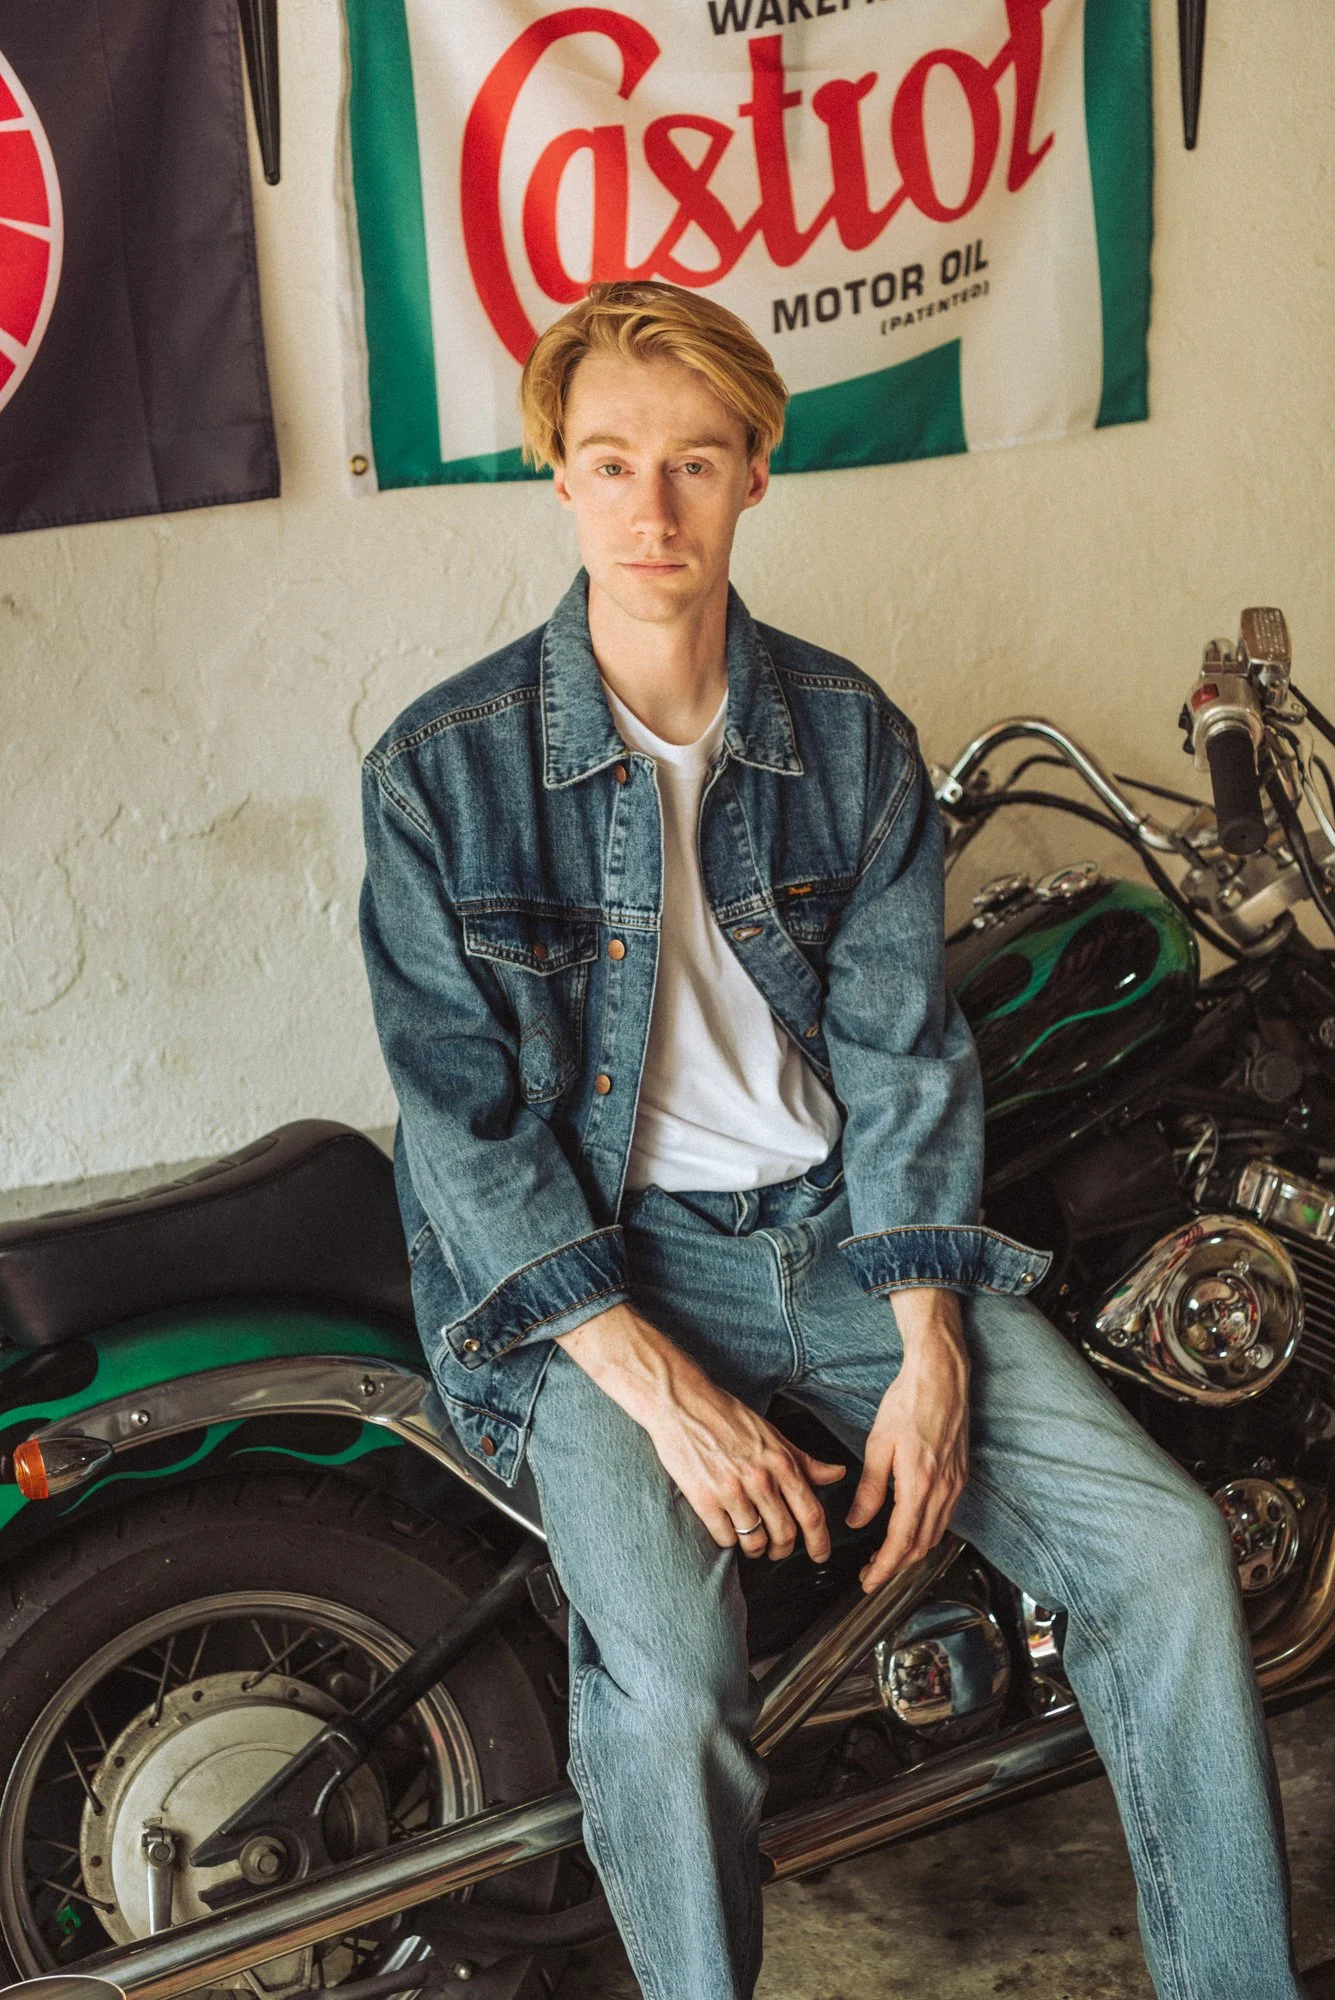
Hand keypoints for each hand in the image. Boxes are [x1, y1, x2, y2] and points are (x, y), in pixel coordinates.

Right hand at [557, 1303, 844, 1561]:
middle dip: (783, 1550)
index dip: (820, 1541)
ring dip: (756, 1549)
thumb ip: (804, 1460)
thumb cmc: (727, 1416)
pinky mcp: (703, 1499)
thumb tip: (838, 1474)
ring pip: (755, 1541)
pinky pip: (725, 1538)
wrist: (681, 1403)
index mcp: (781, 1462)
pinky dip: (729, 1540)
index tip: (820, 1555)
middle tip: (778, 1551)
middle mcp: (760, 1479)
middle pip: (785, 1533)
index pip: (811, 1513)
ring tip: (751, 1544)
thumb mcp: (772, 1433)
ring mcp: (731, 1490)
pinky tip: (727, 1530)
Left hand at [846, 1290, 969, 1593]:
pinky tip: (909, 1529)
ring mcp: (956, 1484)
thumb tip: (857, 1521)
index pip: (901, 1542)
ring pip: (935, 1535)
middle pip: (921, 1546)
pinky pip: (945, 1517)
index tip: (869, 1582)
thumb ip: (870, 1489)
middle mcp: (943, 1490)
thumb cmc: (908, 1402)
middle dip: (896, 1567)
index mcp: (919, 1484)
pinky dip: (926, 1532)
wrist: (941, 1378)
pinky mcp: (961, 1476)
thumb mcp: (879, 1445)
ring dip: (912, 1552)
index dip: (884, 1569)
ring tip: (886, 1557)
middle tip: (871, 1573)